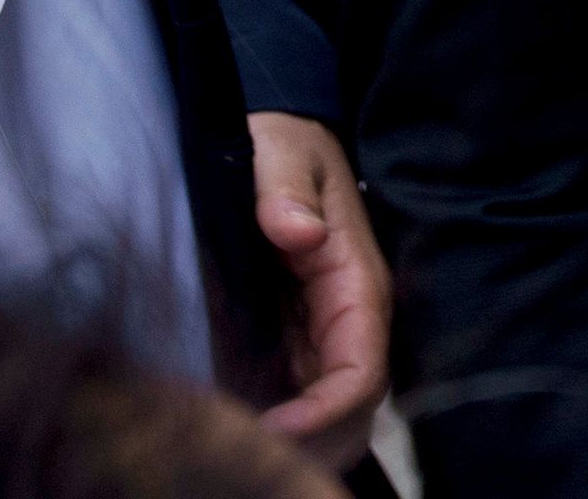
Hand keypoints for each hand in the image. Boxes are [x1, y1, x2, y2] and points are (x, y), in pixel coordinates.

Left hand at [248, 110, 390, 465]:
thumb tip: (298, 231)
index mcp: (355, 282)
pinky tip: (225, 426)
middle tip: (242, 451)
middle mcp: (346, 319)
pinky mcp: (289, 339)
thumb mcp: (283, 150)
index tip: (271, 431)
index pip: (363, 372)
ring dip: (292, 440)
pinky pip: (291, 397)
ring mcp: (318, 334)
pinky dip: (271, 423)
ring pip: (323, 413)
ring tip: (230, 446)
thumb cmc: (282, 143)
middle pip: (349, 411)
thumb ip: (286, 187)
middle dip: (310, 442)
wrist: (274, 136)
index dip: (325, 413)